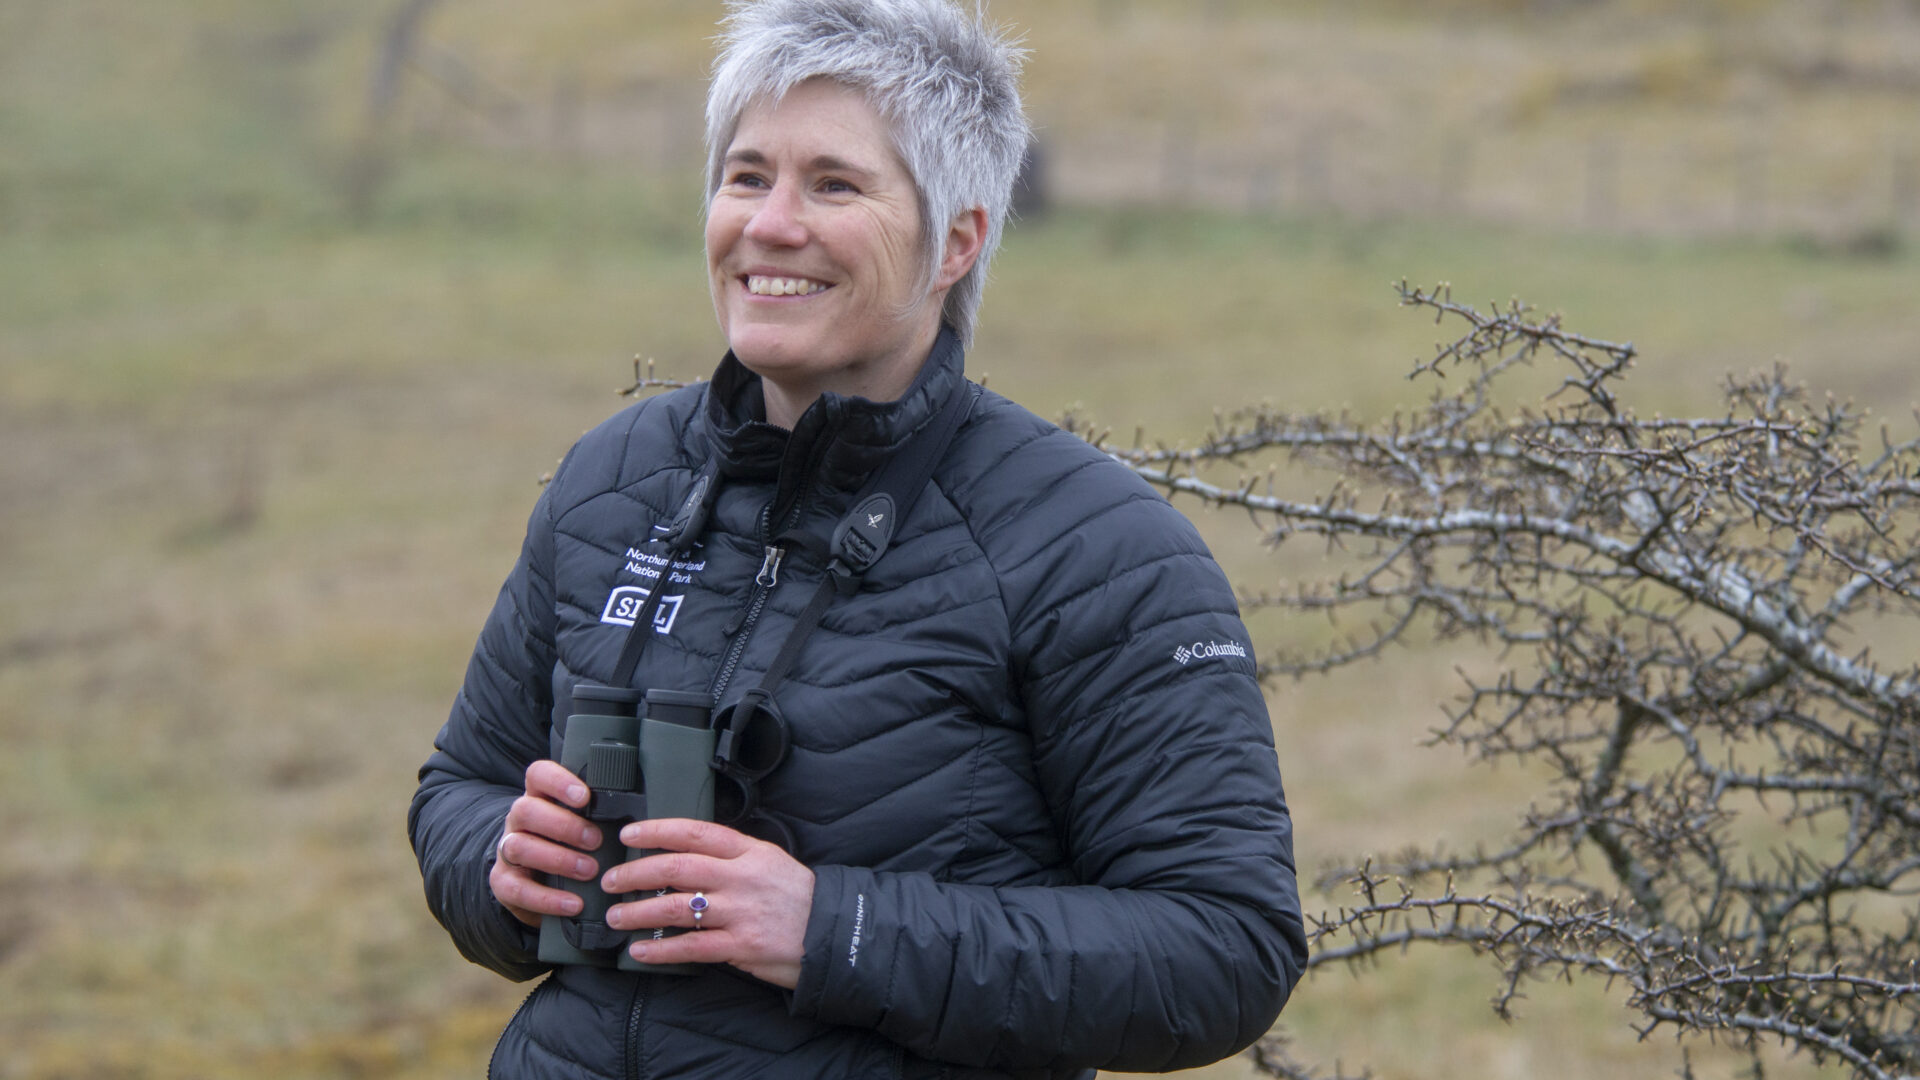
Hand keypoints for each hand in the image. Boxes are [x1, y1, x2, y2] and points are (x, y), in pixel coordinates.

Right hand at [490, 760, 602, 927]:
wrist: (534, 882)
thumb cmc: (568, 845)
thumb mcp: (581, 825)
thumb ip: (597, 817)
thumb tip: (637, 820)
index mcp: (538, 798)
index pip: (538, 774)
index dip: (558, 781)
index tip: (584, 797)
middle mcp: (518, 820)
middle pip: (526, 810)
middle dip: (564, 825)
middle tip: (596, 841)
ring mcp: (506, 850)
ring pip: (519, 846)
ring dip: (558, 859)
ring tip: (590, 871)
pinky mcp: (503, 882)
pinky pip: (518, 888)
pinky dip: (547, 899)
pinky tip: (573, 903)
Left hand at [603, 819, 815, 988]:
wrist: (837, 934)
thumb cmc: (799, 898)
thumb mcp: (770, 861)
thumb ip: (733, 856)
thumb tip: (684, 854)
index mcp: (749, 851)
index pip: (695, 832)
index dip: (658, 830)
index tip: (629, 834)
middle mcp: (742, 878)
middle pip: (677, 867)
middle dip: (636, 873)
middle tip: (610, 880)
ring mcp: (741, 913)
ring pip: (677, 907)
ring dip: (638, 912)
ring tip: (616, 917)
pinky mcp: (741, 947)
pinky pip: (691, 947)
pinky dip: (660, 949)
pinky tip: (640, 951)